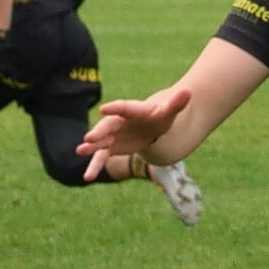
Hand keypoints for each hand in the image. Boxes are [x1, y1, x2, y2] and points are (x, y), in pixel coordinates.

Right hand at [76, 83, 190, 181]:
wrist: (151, 125)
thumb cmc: (159, 116)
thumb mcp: (169, 111)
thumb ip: (176, 103)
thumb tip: (188, 92)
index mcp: (132, 110)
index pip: (123, 108)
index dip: (115, 108)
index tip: (104, 109)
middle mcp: (118, 121)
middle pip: (107, 126)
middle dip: (98, 132)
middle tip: (89, 138)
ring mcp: (113, 135)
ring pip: (100, 142)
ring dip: (91, 147)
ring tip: (80, 151)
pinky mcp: (111, 147)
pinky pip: (101, 157)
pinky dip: (95, 165)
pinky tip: (88, 177)